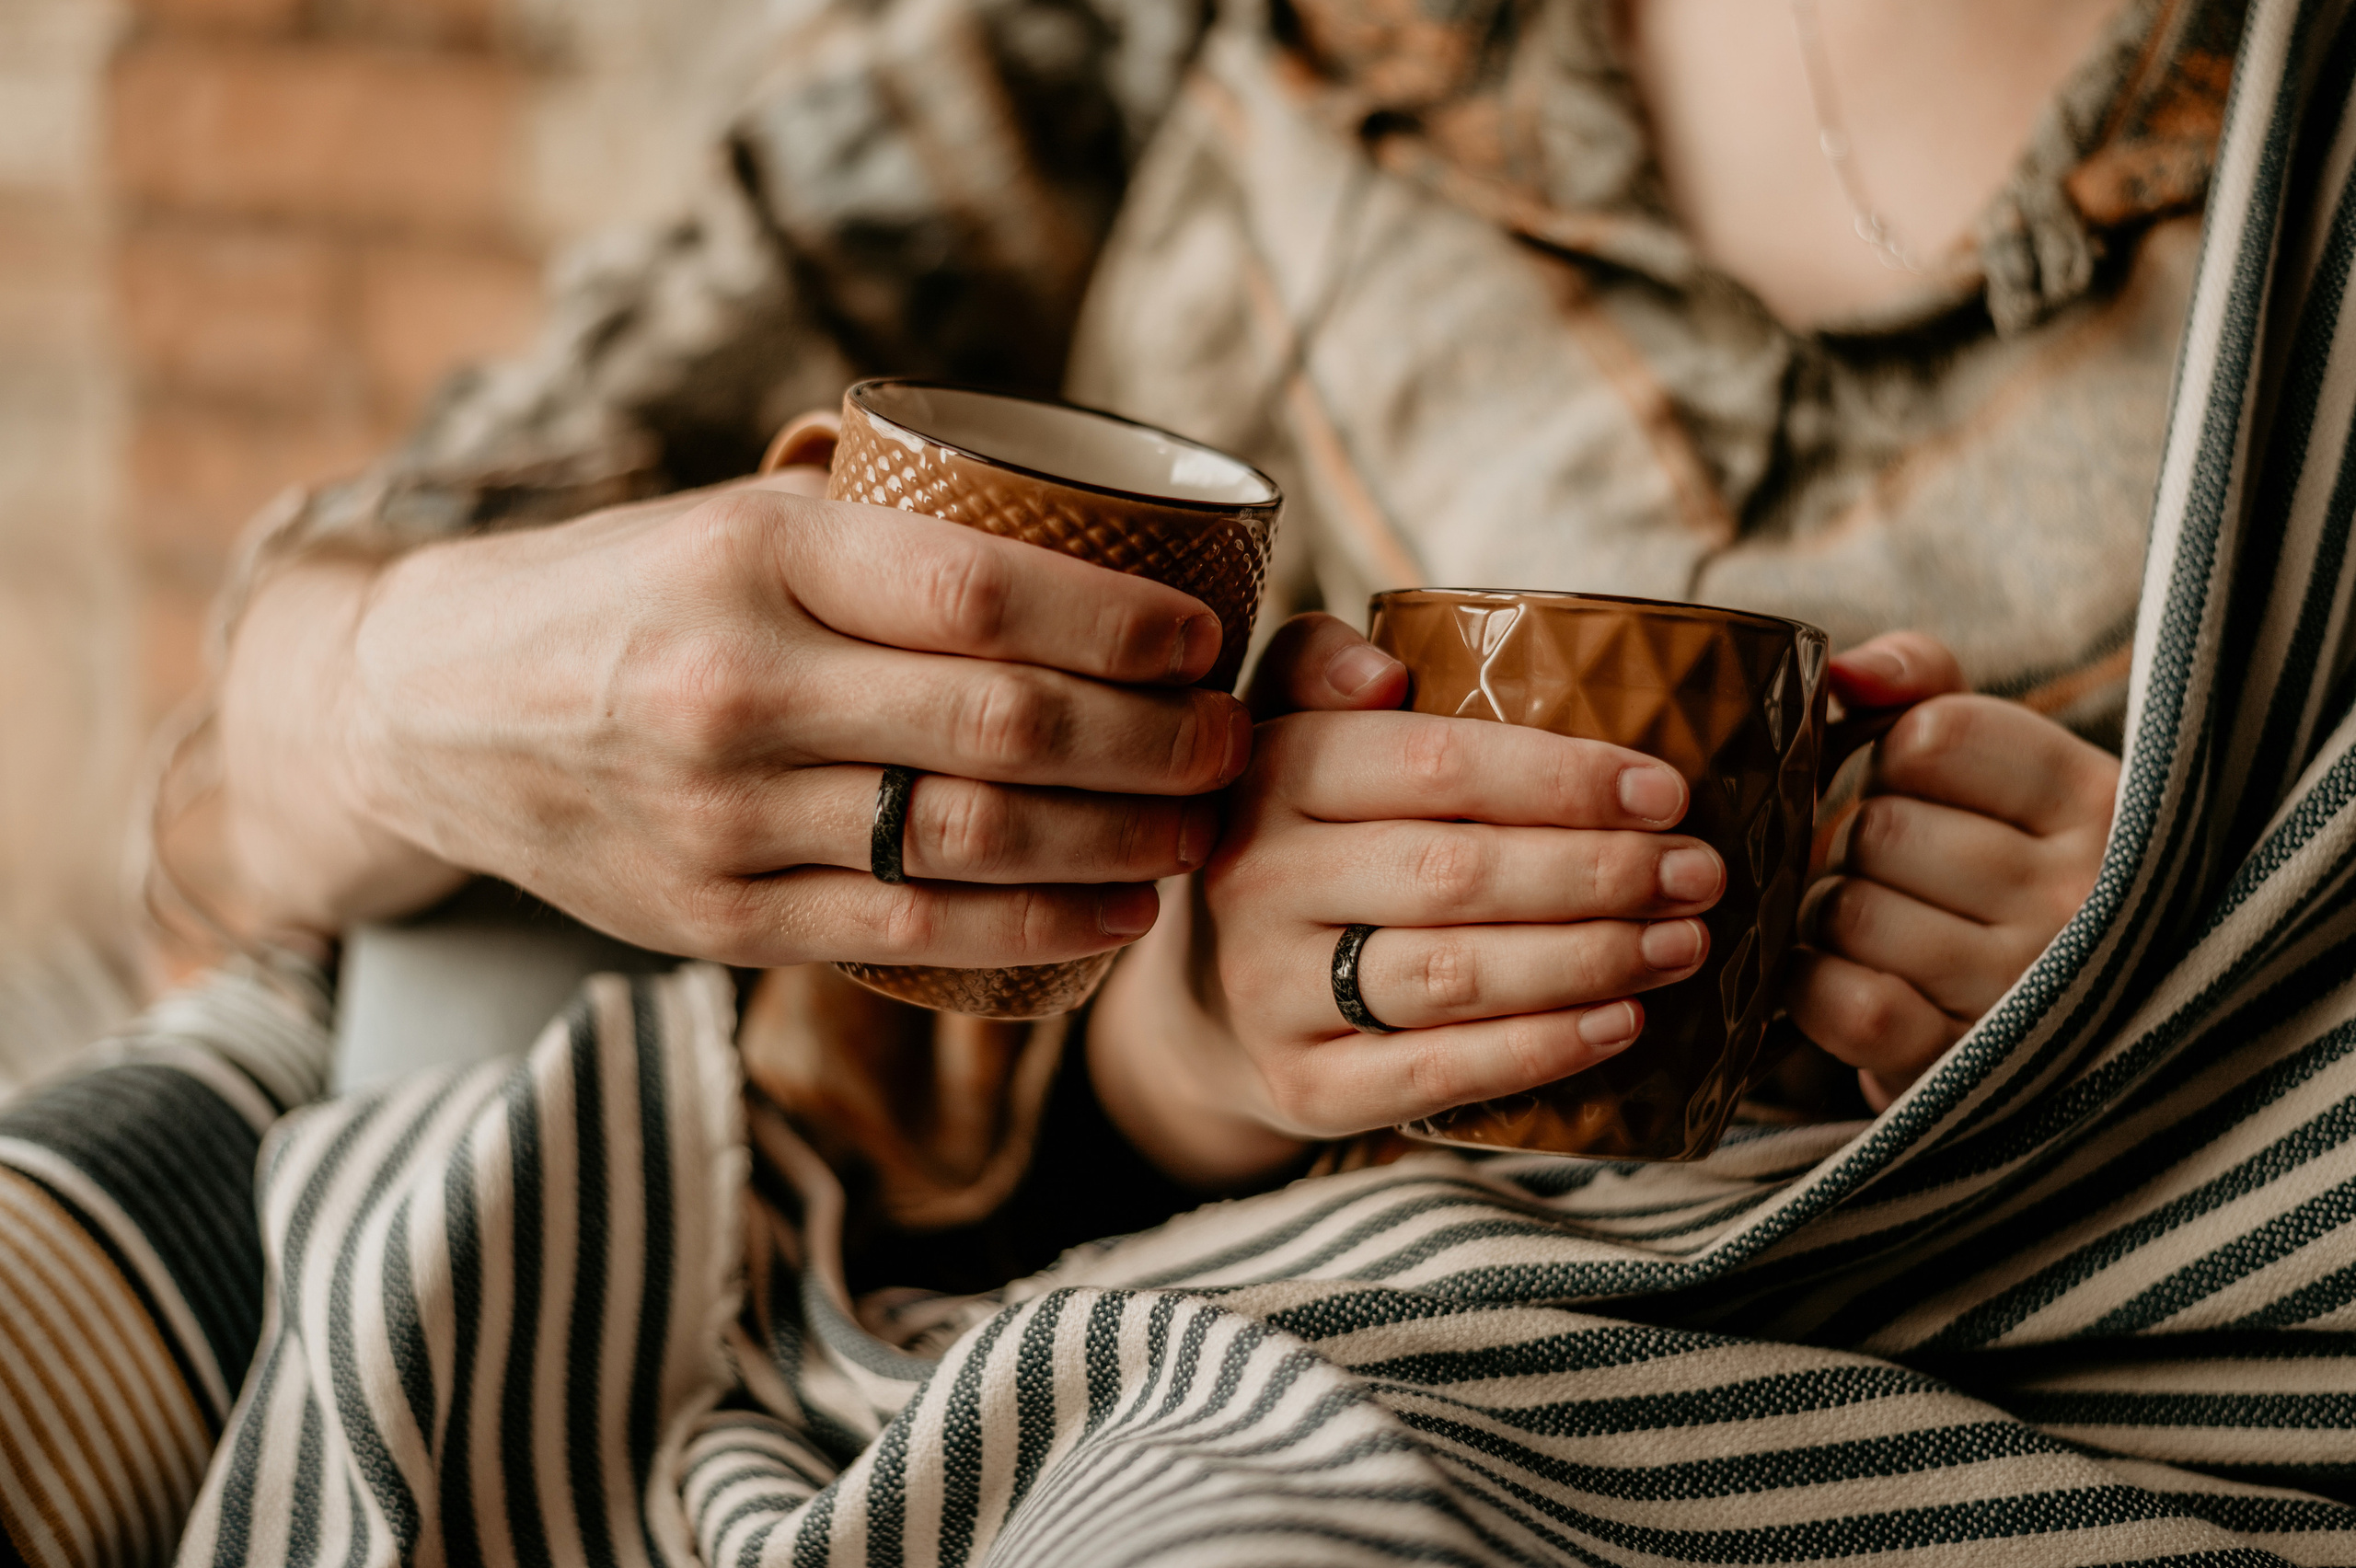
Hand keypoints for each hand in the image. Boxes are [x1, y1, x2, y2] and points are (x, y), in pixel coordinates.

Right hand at [221, 469, 1249, 964]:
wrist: (432, 710)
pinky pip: (909, 936)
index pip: (984, 594)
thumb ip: (881, 536)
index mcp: (754, 557)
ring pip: (971, 844)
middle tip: (1229, 744)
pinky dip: (1034, 932)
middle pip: (1004, 728)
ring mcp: (722, 816)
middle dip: (1153, 745)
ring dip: (1118, 846)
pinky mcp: (715, 918)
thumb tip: (1081, 540)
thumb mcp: (731, 520)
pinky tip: (1116, 916)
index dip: (1122, 625)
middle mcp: (736, 687)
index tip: (1205, 640)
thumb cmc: (627, 595)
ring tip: (1197, 831)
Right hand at [1089, 613, 1725, 1187]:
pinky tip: (1619, 1022)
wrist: (1208, 1002)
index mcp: (1273, 774)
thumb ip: (1325, 667)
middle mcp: (1260, 880)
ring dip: (1590, 959)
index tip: (1666, 792)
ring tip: (1683, 944)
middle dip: (1600, 874)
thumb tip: (1383, 672)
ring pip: (1457, 975)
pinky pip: (1436, 1074)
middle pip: (1458, 873)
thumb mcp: (1287, 728)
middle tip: (1699, 875)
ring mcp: (1272, 990)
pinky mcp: (1301, 1086)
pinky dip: (1539, 1049)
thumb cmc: (1296, 841)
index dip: (1563, 779)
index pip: (1433, 766)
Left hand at [1783, 631, 2117, 1108]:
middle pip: (1879, 826)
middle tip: (1886, 874)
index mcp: (2098, 803)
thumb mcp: (1996, 765)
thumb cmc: (1999, 866)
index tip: (1906, 784)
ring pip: (1847, 910)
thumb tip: (1844, 673)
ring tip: (1874, 928)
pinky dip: (1812, 985)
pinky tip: (1839, 978)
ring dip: (1827, 916)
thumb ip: (1923, 684)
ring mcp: (2025, 989)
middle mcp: (2082, 897)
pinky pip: (1845, 1001)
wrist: (2042, 1039)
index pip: (1934, 735)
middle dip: (1853, 844)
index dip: (1885, 754)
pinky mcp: (1961, 1065)